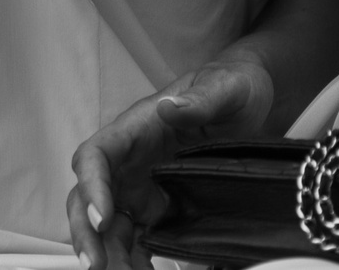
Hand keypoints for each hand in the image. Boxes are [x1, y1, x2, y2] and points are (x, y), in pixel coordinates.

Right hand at [67, 54, 273, 269]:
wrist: (252, 103)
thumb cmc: (232, 87)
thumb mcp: (223, 88)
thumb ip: (199, 99)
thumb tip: (168, 108)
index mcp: (134, 130)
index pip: (96, 157)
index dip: (91, 187)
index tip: (104, 217)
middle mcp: (130, 161)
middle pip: (89, 196)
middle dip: (86, 231)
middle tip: (97, 265)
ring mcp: (142, 187)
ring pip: (110, 224)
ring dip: (110, 253)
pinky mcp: (160, 207)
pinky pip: (140, 238)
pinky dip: (137, 260)